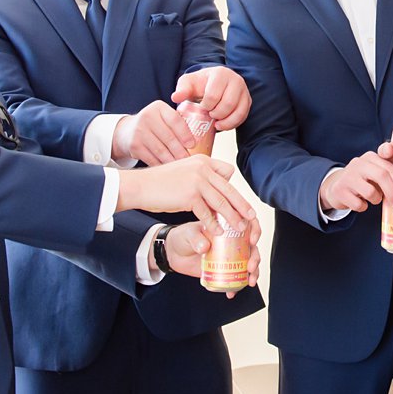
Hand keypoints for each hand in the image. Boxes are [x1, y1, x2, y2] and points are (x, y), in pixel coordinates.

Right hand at [112, 100, 196, 164]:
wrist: (127, 131)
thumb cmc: (154, 126)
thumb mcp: (164, 117)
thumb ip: (179, 122)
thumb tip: (205, 136)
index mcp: (159, 107)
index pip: (175, 120)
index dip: (185, 134)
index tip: (192, 144)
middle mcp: (147, 116)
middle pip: (168, 137)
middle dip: (181, 151)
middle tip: (190, 160)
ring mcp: (139, 131)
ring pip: (160, 150)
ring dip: (173, 160)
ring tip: (182, 166)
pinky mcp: (134, 146)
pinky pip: (151, 158)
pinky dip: (162, 165)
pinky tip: (169, 170)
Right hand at [118, 155, 256, 235]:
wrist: (141, 186)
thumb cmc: (161, 182)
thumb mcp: (184, 171)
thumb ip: (200, 176)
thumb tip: (216, 189)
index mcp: (203, 160)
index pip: (227, 171)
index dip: (232, 187)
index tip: (237, 200)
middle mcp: (203, 168)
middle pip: (229, 189)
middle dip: (241, 204)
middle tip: (251, 215)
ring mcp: (197, 181)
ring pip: (221, 202)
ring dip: (232, 217)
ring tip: (239, 227)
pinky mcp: (190, 195)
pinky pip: (207, 213)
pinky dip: (213, 224)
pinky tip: (218, 233)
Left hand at [162, 219, 262, 295]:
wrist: (173, 253)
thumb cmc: (182, 237)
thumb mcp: (188, 233)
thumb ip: (196, 238)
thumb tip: (205, 247)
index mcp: (227, 226)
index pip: (247, 224)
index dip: (255, 231)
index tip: (252, 241)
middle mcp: (232, 241)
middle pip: (252, 247)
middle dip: (255, 258)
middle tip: (250, 267)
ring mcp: (229, 256)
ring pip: (248, 263)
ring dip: (252, 273)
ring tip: (248, 282)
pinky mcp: (223, 270)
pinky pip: (235, 278)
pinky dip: (236, 286)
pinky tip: (232, 292)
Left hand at [174, 66, 251, 130]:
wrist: (212, 84)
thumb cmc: (200, 83)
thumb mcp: (188, 83)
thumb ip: (182, 89)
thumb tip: (175, 97)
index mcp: (220, 74)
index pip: (213, 95)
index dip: (206, 106)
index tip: (201, 107)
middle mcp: (235, 80)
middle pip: (228, 104)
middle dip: (216, 114)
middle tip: (209, 115)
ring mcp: (244, 91)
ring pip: (238, 111)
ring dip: (225, 121)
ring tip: (215, 123)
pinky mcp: (247, 101)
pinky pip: (243, 116)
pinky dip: (232, 124)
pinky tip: (222, 125)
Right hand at [319, 151, 392, 212]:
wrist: (337, 186)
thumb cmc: (365, 181)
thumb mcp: (378, 175)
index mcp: (372, 157)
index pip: (390, 166)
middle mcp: (359, 162)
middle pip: (382, 176)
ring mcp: (348, 175)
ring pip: (370, 191)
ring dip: (376, 200)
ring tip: (374, 199)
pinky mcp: (340, 189)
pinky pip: (358, 203)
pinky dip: (363, 207)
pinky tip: (360, 203)